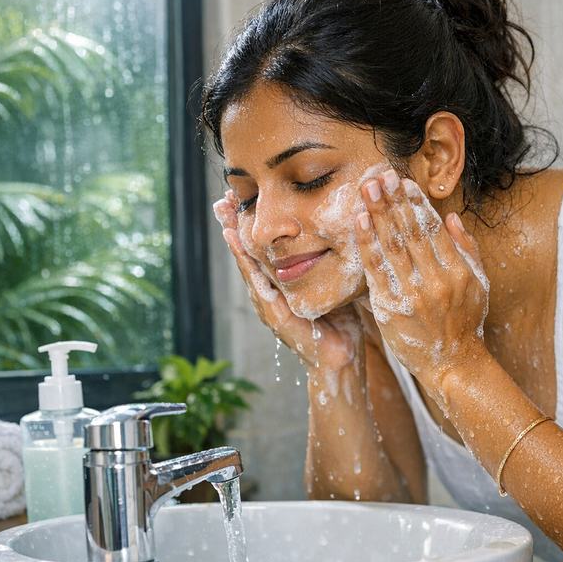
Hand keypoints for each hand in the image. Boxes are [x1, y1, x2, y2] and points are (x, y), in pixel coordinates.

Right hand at [214, 192, 362, 370]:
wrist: (341, 361)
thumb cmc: (339, 324)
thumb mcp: (327, 286)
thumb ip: (322, 265)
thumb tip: (333, 233)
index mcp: (277, 287)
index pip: (258, 251)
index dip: (247, 227)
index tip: (237, 200)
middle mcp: (268, 296)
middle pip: (246, 257)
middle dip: (233, 229)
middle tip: (221, 201)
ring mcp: (270, 309)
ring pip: (249, 271)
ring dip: (236, 246)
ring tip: (225, 222)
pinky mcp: (279, 320)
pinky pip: (263, 290)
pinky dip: (251, 270)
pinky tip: (244, 254)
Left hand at [353, 170, 488, 399]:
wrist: (453, 364)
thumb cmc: (465, 322)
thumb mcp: (479, 284)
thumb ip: (467, 249)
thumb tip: (451, 216)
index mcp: (458, 271)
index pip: (433, 229)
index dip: (417, 204)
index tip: (404, 182)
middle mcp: (436, 280)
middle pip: (410, 232)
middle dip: (394, 201)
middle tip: (380, 176)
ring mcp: (412, 295)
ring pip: (392, 246)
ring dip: (378, 214)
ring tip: (367, 189)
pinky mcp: (391, 308)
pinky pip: (376, 270)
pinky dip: (367, 244)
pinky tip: (360, 223)